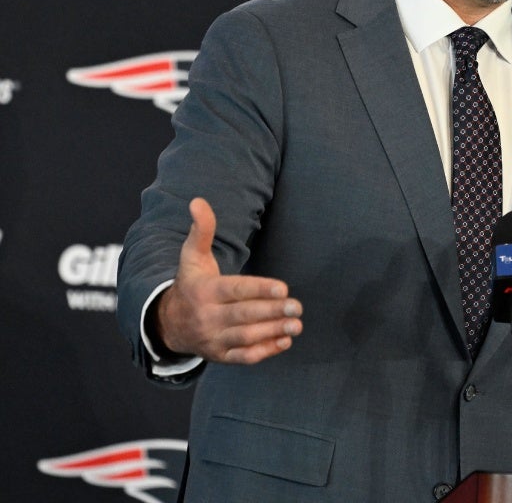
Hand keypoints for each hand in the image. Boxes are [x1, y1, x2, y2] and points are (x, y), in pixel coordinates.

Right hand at [152, 197, 302, 364]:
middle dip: (271, 312)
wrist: (167, 323)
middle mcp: (207, 317)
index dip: (259, 289)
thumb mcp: (192, 256)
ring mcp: (213, 339)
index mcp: (203, 291)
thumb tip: (198, 200)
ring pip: (245, 337)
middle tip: (298, 306)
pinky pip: (243, 357)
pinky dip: (264, 351)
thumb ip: (201, 230)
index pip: (234, 290)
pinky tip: (285, 341)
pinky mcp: (220, 355)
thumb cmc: (191, 283)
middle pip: (242, 315)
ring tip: (297, 324)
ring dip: (272, 332)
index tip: (284, 288)